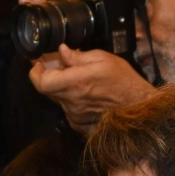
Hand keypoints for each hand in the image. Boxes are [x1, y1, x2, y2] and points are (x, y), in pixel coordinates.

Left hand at [29, 46, 153, 131]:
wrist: (139, 108)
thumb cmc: (124, 82)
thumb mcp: (103, 59)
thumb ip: (78, 56)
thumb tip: (62, 51)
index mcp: (76, 82)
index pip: (41, 81)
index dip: (35, 72)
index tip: (38, 64)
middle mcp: (72, 101)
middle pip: (46, 90)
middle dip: (47, 76)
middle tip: (55, 66)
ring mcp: (74, 114)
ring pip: (57, 99)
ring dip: (60, 87)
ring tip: (73, 78)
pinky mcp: (79, 123)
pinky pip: (67, 109)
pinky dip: (70, 99)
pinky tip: (82, 93)